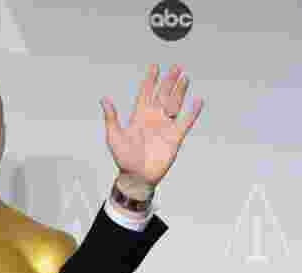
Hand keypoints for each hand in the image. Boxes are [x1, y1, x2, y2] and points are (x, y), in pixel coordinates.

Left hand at [101, 64, 203, 186]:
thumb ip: (111, 117)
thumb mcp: (114, 136)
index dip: (150, 80)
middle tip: (176, 67)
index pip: (146, 93)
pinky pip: (185, 122)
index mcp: (139, 116)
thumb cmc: (124, 158)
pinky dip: (192, 112)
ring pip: (174, 104)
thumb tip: (104, 100)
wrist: (136, 176)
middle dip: (169, 81)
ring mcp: (165, 126)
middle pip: (163, 95)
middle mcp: (153, 118)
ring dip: (180, 91)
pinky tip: (198, 101)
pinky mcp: (175, 137)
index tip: (155, 67)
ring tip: (185, 77)